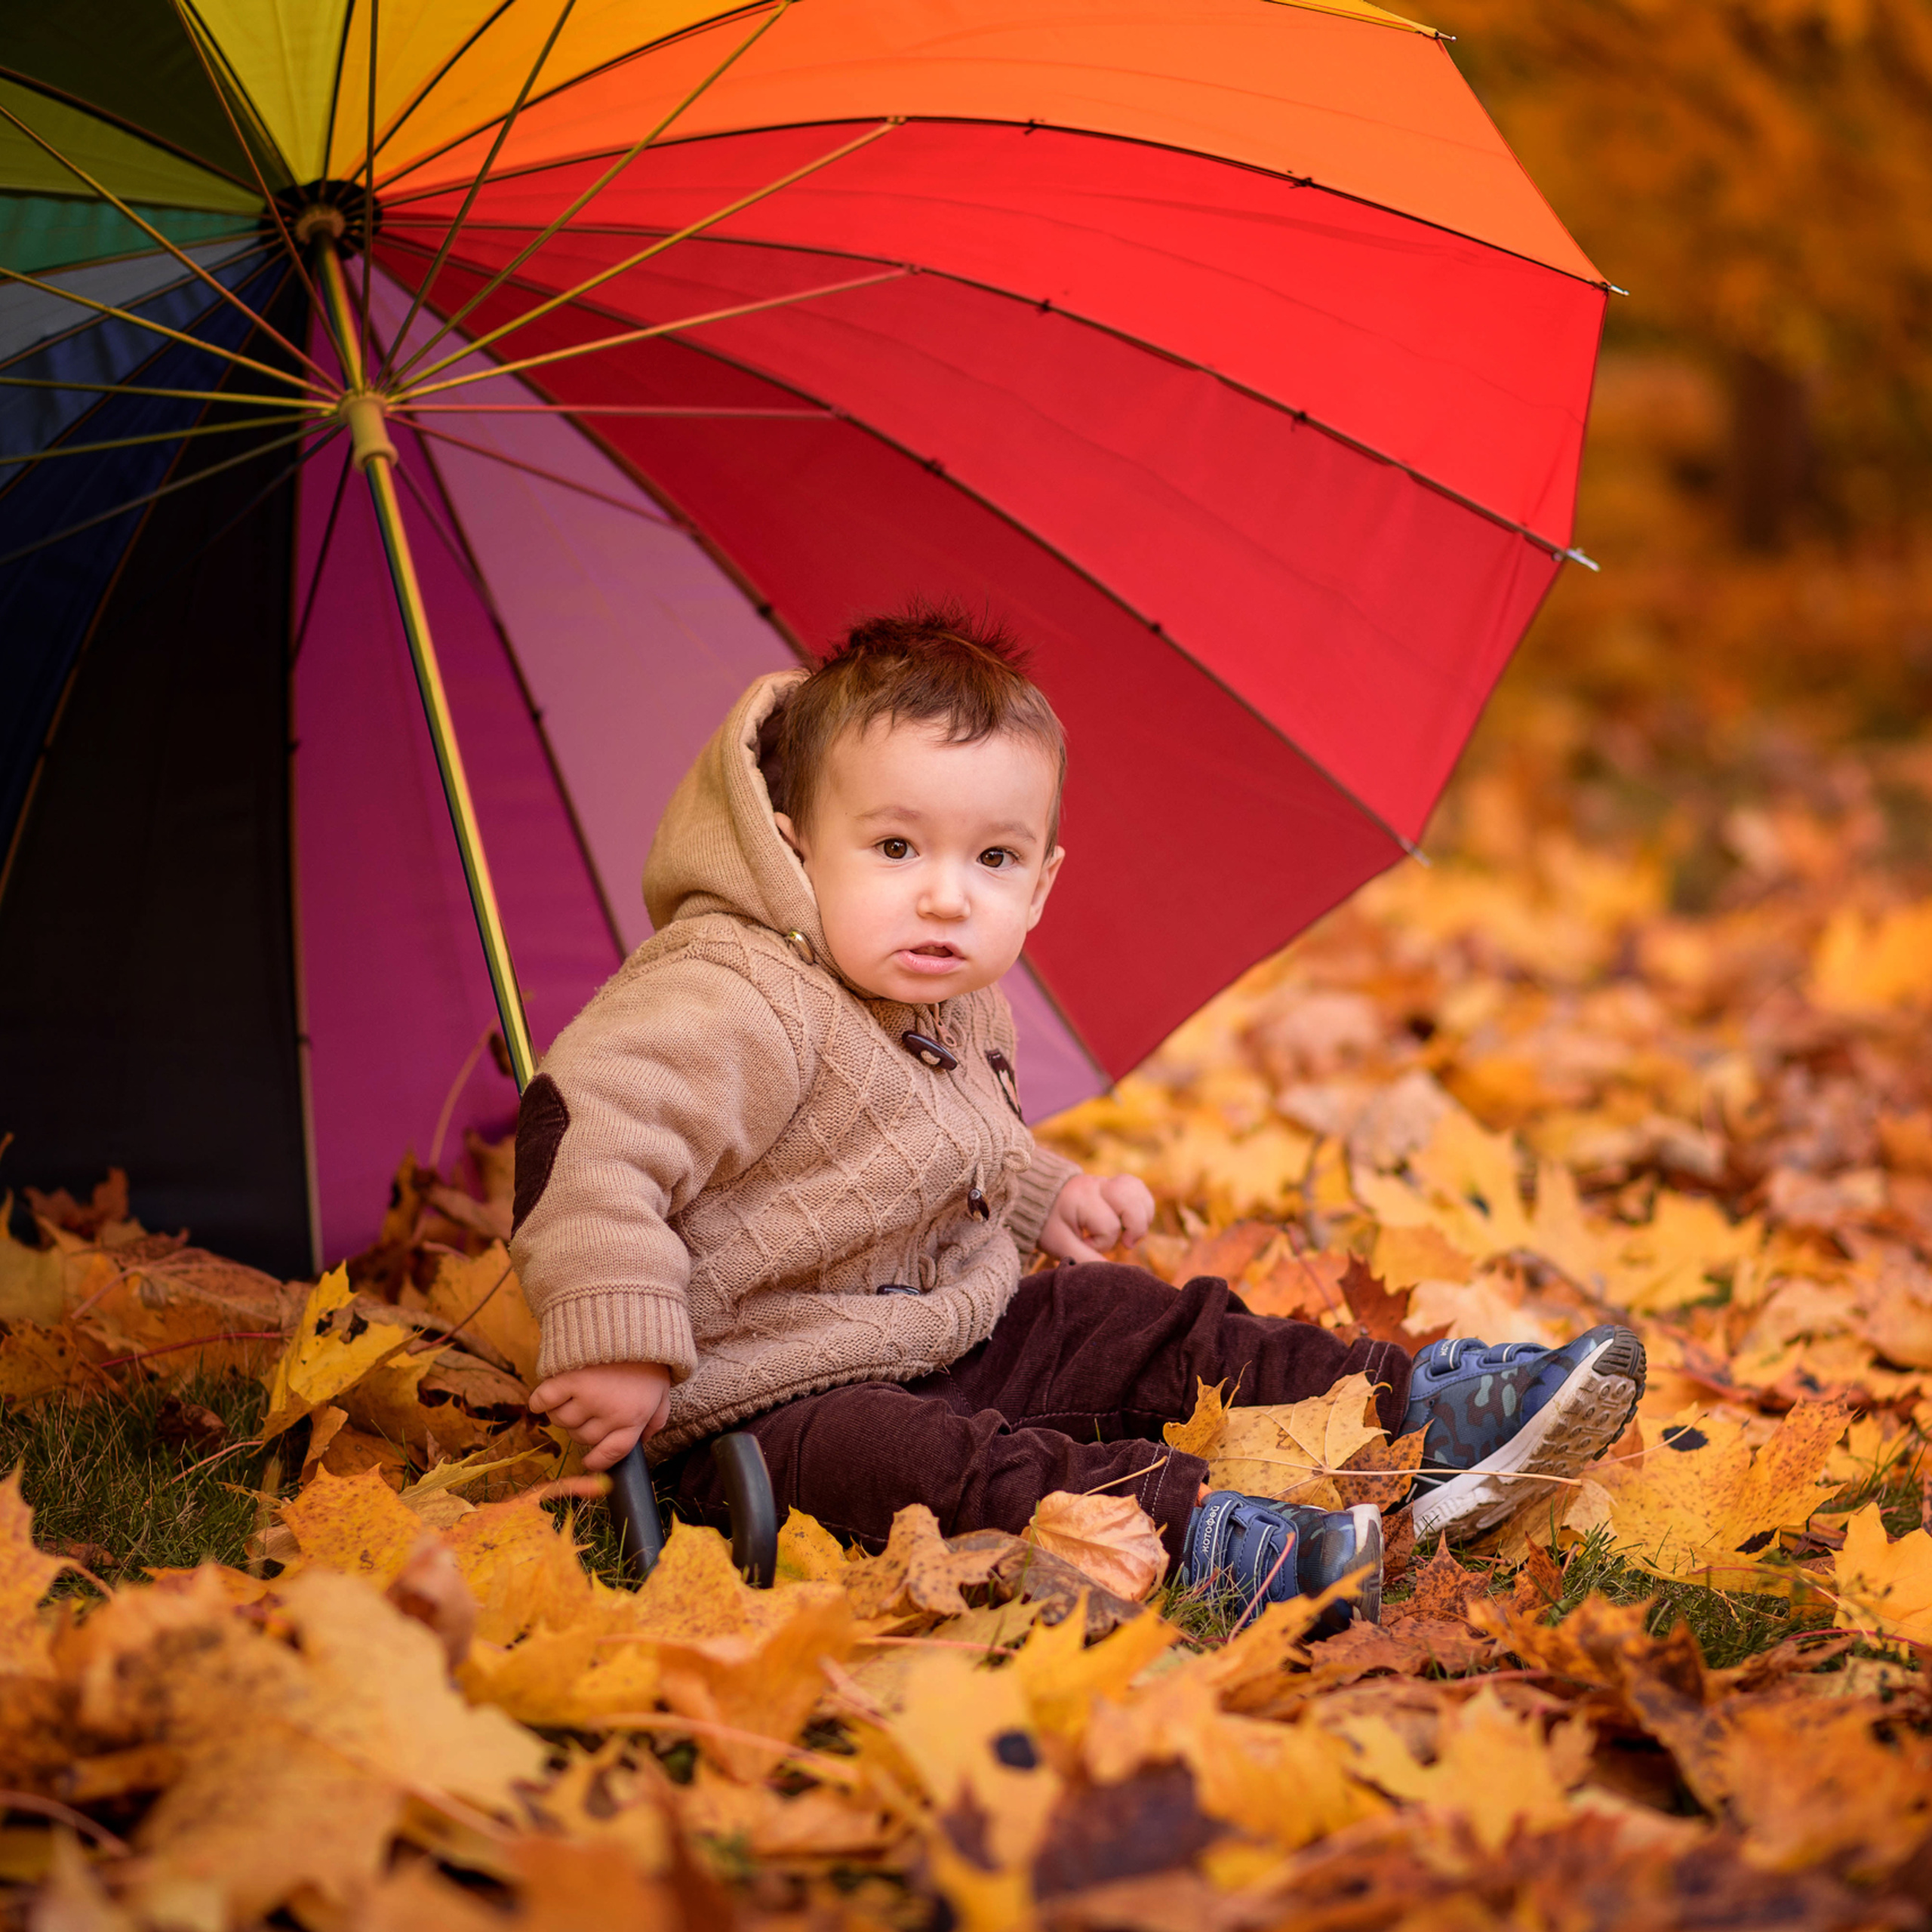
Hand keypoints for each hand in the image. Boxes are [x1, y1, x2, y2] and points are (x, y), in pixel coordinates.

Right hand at [528, 1361, 671, 1472]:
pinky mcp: (567, 1380)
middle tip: (587, 1408)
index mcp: (634, 1418)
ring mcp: (587, 1398)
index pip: (612, 1452)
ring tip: (571, 1396)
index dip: (598, 1460)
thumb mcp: (662, 1391)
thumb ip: (656, 1419)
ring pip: (562, 1422)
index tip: (589, 1461)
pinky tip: (544, 1399)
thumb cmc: (648, 1358)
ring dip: (562, 1413)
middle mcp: (609, 1414)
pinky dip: (540, 1402)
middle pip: (583, 1437)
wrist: (632, 1321)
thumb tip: (643, 1440)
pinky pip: (544, 1402)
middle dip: (583, 1427)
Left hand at [1039, 1172, 1155, 1264]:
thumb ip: (1085, 1258)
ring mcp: (1104, 1181)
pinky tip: (1132, 1221)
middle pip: (1130, 1200)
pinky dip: (1141, 1205)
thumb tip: (1113, 1274)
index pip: (1109, 1225)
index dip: (1101, 1243)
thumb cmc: (1046, 1224)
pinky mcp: (1110, 1183)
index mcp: (1080, 1198)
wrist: (1034, 1199)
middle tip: (1125, 1242)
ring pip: (1137, 1190)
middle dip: (1134, 1226)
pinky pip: (1137, 1188)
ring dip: (1141, 1215)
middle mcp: (1095, 1185)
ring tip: (1130, 1231)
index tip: (1083, 1243)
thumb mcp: (1059, 1244)